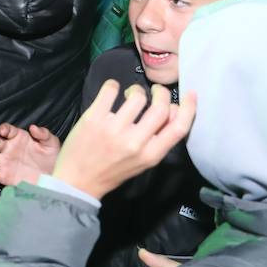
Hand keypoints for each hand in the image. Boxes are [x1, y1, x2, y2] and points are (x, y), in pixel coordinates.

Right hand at [0, 122, 58, 186]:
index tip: (3, 131)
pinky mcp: (3, 176)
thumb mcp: (51, 144)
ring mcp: (4, 162)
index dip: (3, 129)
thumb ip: (43, 134)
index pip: (6, 129)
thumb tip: (33, 127)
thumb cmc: (52, 158)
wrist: (53, 179)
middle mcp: (9, 148)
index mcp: (19, 138)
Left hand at [51, 80, 196, 199]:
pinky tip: (112, 90)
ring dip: (136, 89)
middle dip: (161, 93)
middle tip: (155, 91)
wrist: (77, 181)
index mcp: (150, 155)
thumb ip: (157, 140)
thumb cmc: (112, 171)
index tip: (189, 95)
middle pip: (161, 107)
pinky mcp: (94, 118)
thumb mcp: (142, 162)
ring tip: (130, 93)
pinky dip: (113, 85)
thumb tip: (172, 111)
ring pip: (137, 96)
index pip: (179, 127)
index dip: (189, 108)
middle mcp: (135, 142)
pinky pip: (110, 90)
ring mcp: (114, 129)